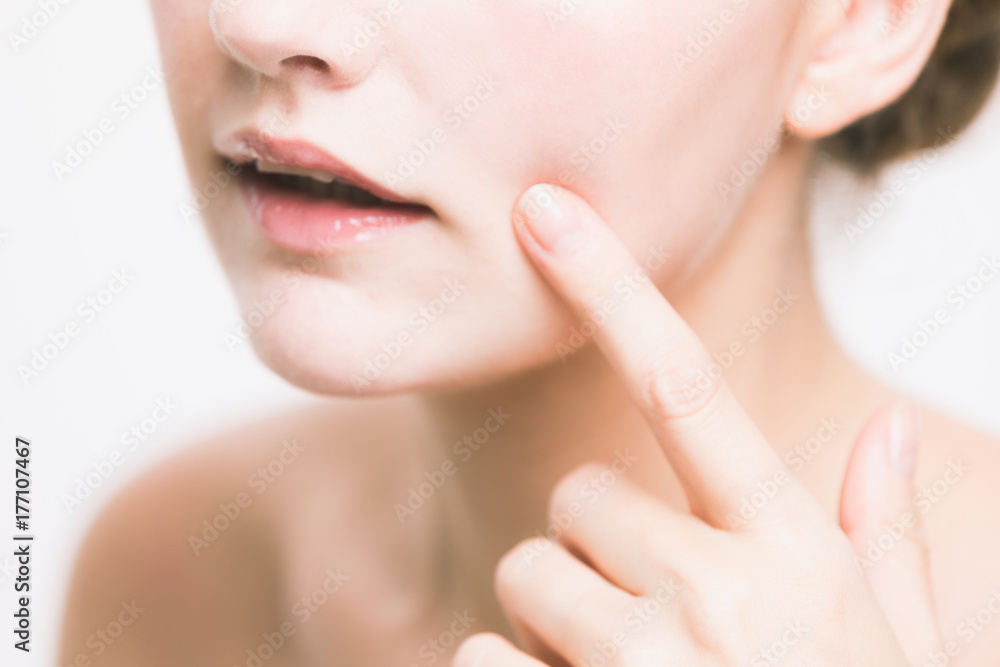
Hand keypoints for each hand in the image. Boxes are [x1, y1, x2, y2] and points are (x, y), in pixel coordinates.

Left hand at [453, 184, 941, 665]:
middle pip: (580, 493)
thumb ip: (887, 537)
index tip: (546, 211)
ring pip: (528, 570)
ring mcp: (639, 662)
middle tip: (646, 610)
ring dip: (555, 612)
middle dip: (594, 538)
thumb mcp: (898, 644)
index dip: (609, 287)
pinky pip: (478, 654)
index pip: (684, 385)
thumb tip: (893, 428)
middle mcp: (714, 595)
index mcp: (794, 556)